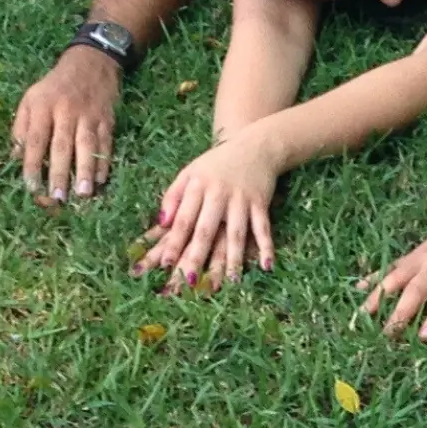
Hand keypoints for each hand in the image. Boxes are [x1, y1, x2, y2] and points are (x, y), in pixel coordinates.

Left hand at [15, 45, 122, 202]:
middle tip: (57, 198)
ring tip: (83, 194)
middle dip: (59, 173)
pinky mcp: (107, 120)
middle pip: (62, 146)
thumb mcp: (31, 99)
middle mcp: (65, 111)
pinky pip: (105, 144)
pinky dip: (104, 163)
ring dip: (85, 171)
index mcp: (42, 106)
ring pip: (86, 146)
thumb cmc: (54, 87)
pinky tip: (101, 181)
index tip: (30, 188)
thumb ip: (21, 128)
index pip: (35, 139)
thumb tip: (14, 159)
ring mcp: (89, 116)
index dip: (32, 164)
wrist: (91, 62)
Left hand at [136, 134, 281, 287]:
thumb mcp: (190, 173)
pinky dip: (266, 246)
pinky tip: (266, 265)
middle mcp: (218, 194)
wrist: (255, 146)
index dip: (174, 242)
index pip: (183, 219)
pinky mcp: (261, 203)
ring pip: (236, 233)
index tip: (165, 264)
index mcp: (197, 187)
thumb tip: (160, 224)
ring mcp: (241, 199)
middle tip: (190, 281)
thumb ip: (173, 196)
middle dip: (197, 256)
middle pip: (206, 230)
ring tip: (230, 281)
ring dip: (234, 258)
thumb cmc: (216, 164)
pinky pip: (263, 228)